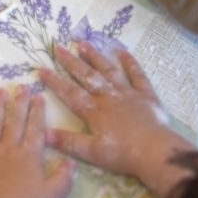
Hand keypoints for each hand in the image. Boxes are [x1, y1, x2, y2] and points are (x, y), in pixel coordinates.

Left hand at [0, 87, 71, 197]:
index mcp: (29, 156)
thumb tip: (72, 161)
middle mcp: (8, 148)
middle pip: (15, 121)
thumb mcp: (53, 196)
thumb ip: (63, 178)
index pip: (35, 128)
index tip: (38, 96)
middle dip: (19, 102)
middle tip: (21, 86)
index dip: (38, 111)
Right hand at [40, 41, 191, 197]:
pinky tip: (122, 51)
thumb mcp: (92, 153)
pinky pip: (137, 74)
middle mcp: (108, 96)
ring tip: (83, 43)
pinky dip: (130, 62)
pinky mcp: (145, 94)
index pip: (70, 93)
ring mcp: (127, 93)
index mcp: (94, 111)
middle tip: (58, 47)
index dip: (55, 81)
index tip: (41, 69)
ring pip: (108, 70)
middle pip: (87, 76)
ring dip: (95, 56)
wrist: (155, 151)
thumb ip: (69, 142)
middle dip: (71, 62)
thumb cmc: (123, 154)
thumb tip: (44, 133)